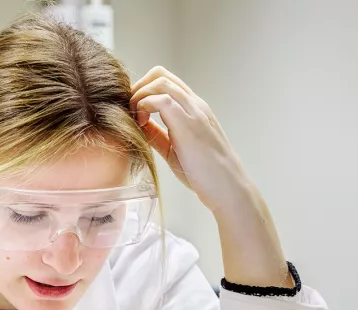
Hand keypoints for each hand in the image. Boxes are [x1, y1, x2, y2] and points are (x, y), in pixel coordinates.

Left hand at [130, 66, 291, 287]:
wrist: (227, 187)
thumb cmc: (204, 173)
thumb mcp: (174, 150)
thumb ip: (158, 135)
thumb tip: (138, 126)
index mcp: (193, 109)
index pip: (165, 82)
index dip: (143, 91)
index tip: (133, 113)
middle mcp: (194, 104)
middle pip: (160, 74)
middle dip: (137, 88)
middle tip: (130, 113)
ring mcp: (193, 111)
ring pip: (160, 81)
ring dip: (139, 96)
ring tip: (135, 119)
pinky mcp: (188, 124)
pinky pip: (160, 99)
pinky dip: (144, 107)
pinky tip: (141, 125)